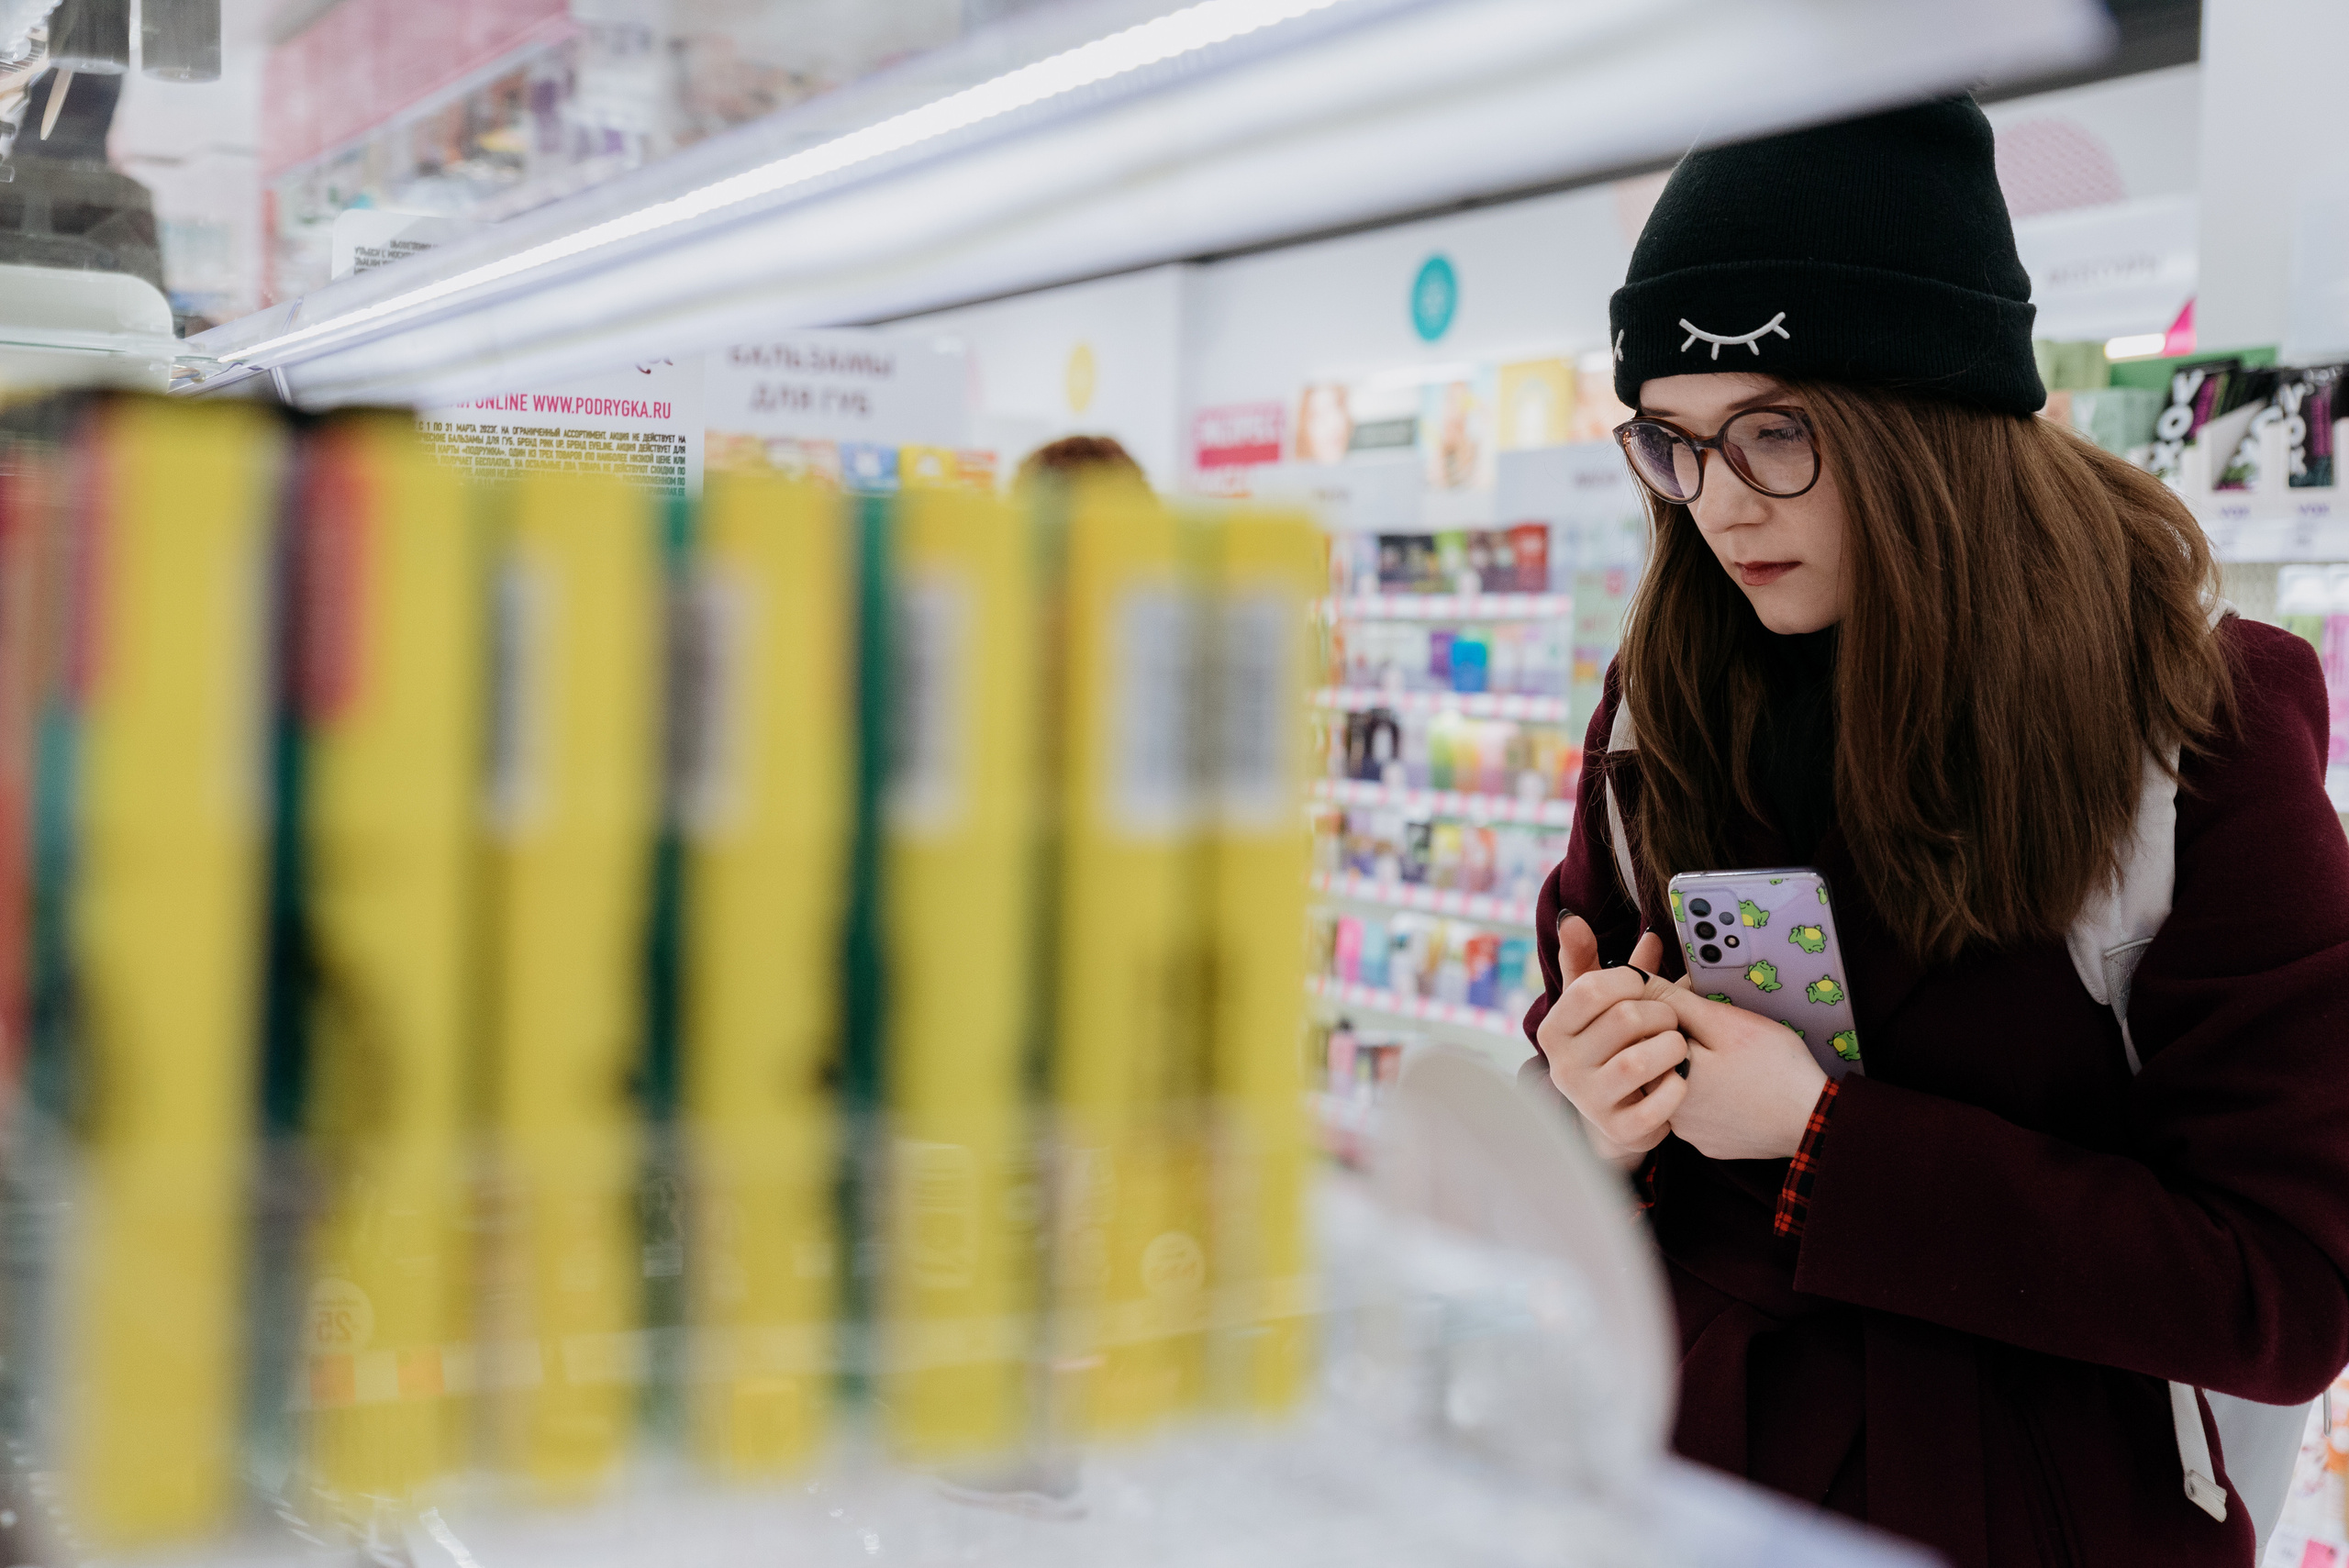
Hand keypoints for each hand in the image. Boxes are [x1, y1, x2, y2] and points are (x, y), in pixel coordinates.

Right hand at [1537, 917, 1688, 1168]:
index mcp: (1554, 1030)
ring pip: (1639, 1061)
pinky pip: (1658, 1104)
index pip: (1590, 988)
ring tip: (1677, 1045)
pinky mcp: (1619, 1131)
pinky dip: (1677, 1087)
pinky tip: (1679, 1078)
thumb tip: (1571, 918)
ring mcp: (1589, 1102)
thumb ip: (1585, 961)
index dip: (1630, 980)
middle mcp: (1563, 1067)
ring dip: (1671, 1047)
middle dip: (1660, 1013)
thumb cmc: (1611, 1044)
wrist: (1617, 1112)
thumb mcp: (1596, 1004)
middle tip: (1670, 1018)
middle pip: (1623, 1020)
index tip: (1645, 984)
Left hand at [1657, 988, 1828, 1161]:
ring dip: (1698, 1067)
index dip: (1671, 1013)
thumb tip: (1634, 977)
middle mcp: (1666, 1111)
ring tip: (1733, 1060)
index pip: (1645, 1033)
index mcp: (1661, 1077)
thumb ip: (1673, 999)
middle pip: (1661, 1061)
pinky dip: (1714, 1094)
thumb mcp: (1723, 1021)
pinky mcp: (1709, 1143)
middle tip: (1721, 1034)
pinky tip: (1738, 1084)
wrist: (1814, 1120)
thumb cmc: (1773, 1068)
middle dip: (1683, 1039)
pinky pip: (1701, 1110)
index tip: (1699, 1010)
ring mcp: (1688, 1133)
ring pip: (1680, 1085)